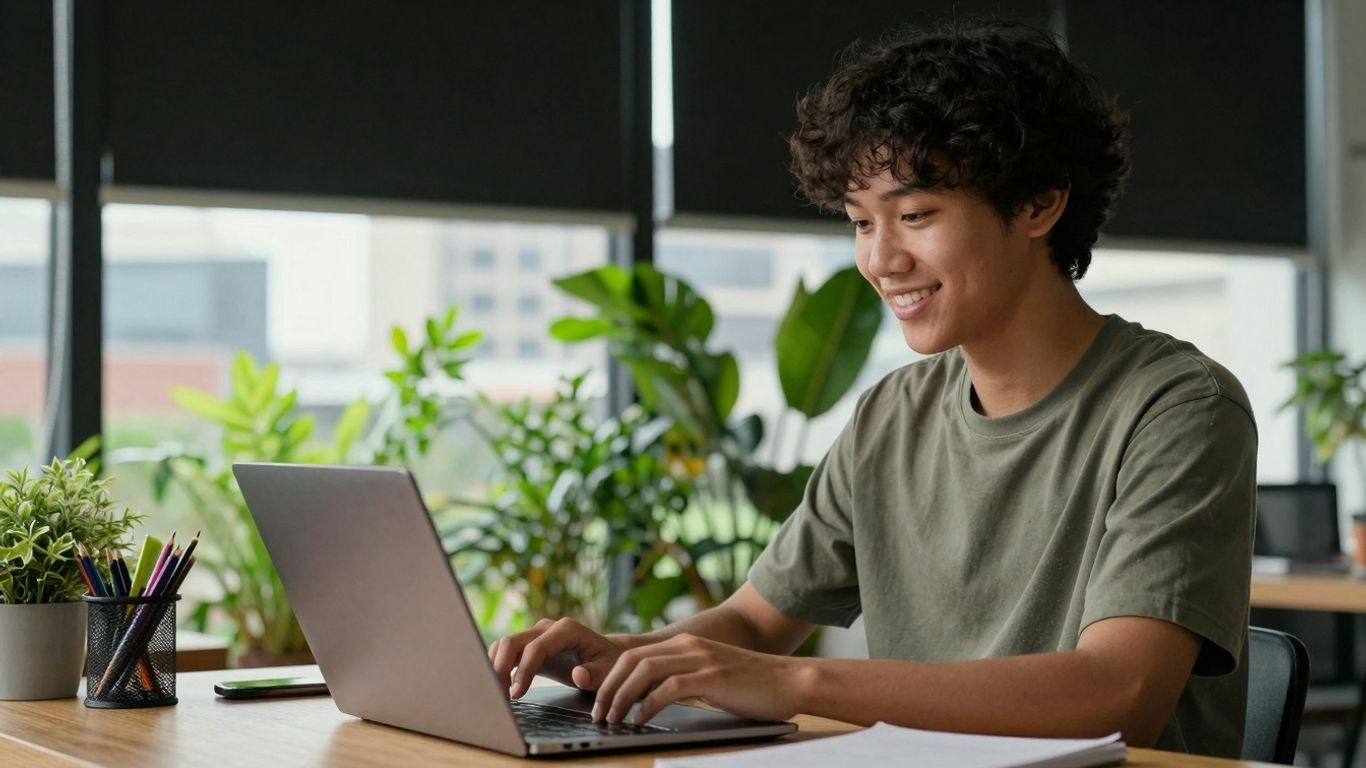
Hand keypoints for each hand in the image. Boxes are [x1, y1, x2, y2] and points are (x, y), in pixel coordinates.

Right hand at [488, 617, 625, 698]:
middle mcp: (547, 628)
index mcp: (566, 630)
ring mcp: (536, 635)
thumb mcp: (608, 670)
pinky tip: (499, 687)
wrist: (607, 655)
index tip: (516, 693)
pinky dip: (498, 667)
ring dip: (495, 668)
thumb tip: (578, 675)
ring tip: (496, 694)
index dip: (523, 671)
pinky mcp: (529, 646)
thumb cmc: (608, 662)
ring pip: (504, 645)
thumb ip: (594, 674)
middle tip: (498, 696)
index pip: (536, 647)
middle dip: (500, 668)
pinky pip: (506, 652)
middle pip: (512, 641)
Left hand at [592, 633, 803, 725]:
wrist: (791, 681)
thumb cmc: (753, 685)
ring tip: (613, 720)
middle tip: (599, 714)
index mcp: (686, 643)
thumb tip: (651, 699)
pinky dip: (648, 705)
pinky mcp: (712, 677)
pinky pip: (668, 688)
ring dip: (622, 697)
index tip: (600, 702)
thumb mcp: (711, 675)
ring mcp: (700, 659)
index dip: (611, 678)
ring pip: (644, 671)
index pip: (634, 654)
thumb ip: (684, 678)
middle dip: (609, 687)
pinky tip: (641, 720)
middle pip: (631, 660)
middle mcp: (689, 645)